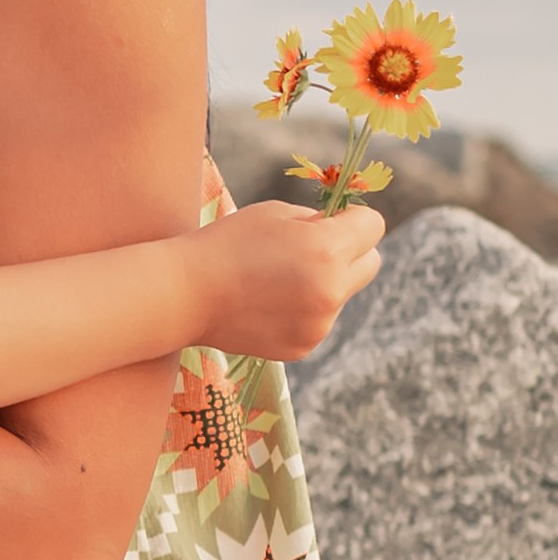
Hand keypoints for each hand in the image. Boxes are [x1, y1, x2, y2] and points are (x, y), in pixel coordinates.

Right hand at [197, 198, 384, 360]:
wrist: (185, 294)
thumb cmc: (226, 243)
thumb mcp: (275, 213)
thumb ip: (316, 221)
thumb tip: (340, 230)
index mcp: (327, 249)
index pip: (373, 225)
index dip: (354, 218)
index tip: (336, 219)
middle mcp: (331, 290)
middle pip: (372, 263)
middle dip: (353, 251)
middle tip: (316, 248)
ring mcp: (319, 324)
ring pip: (342, 294)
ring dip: (324, 283)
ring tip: (275, 281)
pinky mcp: (304, 346)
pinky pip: (319, 320)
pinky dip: (303, 310)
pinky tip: (267, 304)